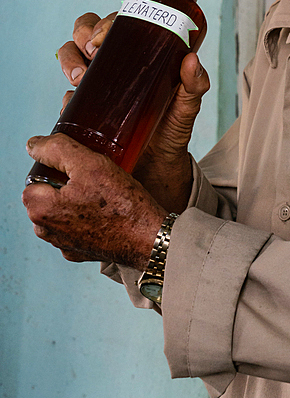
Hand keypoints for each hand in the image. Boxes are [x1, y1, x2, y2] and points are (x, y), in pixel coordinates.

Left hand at [22, 134, 165, 267]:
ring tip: (100, 196)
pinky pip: (76, 229)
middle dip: (63, 186)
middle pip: (46, 197)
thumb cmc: (121, 203)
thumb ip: (56, 149)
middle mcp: (47, 232)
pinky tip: (105, 214)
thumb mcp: (90, 164)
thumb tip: (34, 144)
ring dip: (73, 203)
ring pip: (60, 213)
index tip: (77, 169)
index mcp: (41, 210)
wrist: (149, 238)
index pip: (33, 181)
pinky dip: (86, 221)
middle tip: (92, 180)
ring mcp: (64, 245)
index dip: (55, 169)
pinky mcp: (80, 253)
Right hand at [57, 11, 209, 210]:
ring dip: (69, 60)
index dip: (103, 22)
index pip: (114, 23)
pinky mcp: (84, 109)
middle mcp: (113, 63)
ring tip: (80, 77)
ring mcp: (96, 84)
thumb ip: (195, 84)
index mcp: (137, 52)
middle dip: (82, 36)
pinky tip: (76, 104)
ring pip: (69, 57)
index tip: (105, 35)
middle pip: (84, 34)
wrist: (158, 164)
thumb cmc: (173, 126)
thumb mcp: (188, 104)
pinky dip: (68, 98)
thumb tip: (192, 60)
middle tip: (92, 53)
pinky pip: (68, 97)